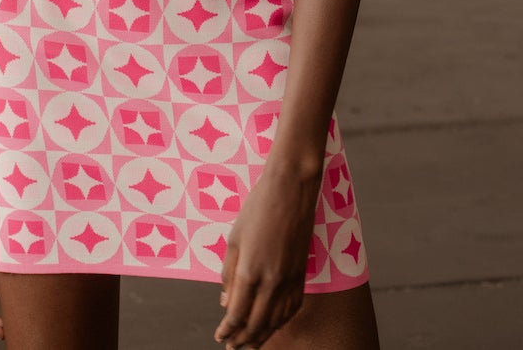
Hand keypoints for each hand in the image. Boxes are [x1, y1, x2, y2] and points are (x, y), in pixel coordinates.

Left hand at [214, 162, 321, 347]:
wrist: (292, 188)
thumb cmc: (258, 208)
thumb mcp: (234, 239)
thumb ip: (228, 274)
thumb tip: (226, 301)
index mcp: (250, 270)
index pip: (237, 313)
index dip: (227, 330)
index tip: (220, 337)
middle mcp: (272, 279)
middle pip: (257, 323)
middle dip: (243, 339)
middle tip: (232, 347)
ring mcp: (290, 278)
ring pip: (277, 319)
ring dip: (263, 335)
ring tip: (251, 345)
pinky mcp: (302, 272)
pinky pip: (292, 306)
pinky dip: (282, 321)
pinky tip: (274, 325)